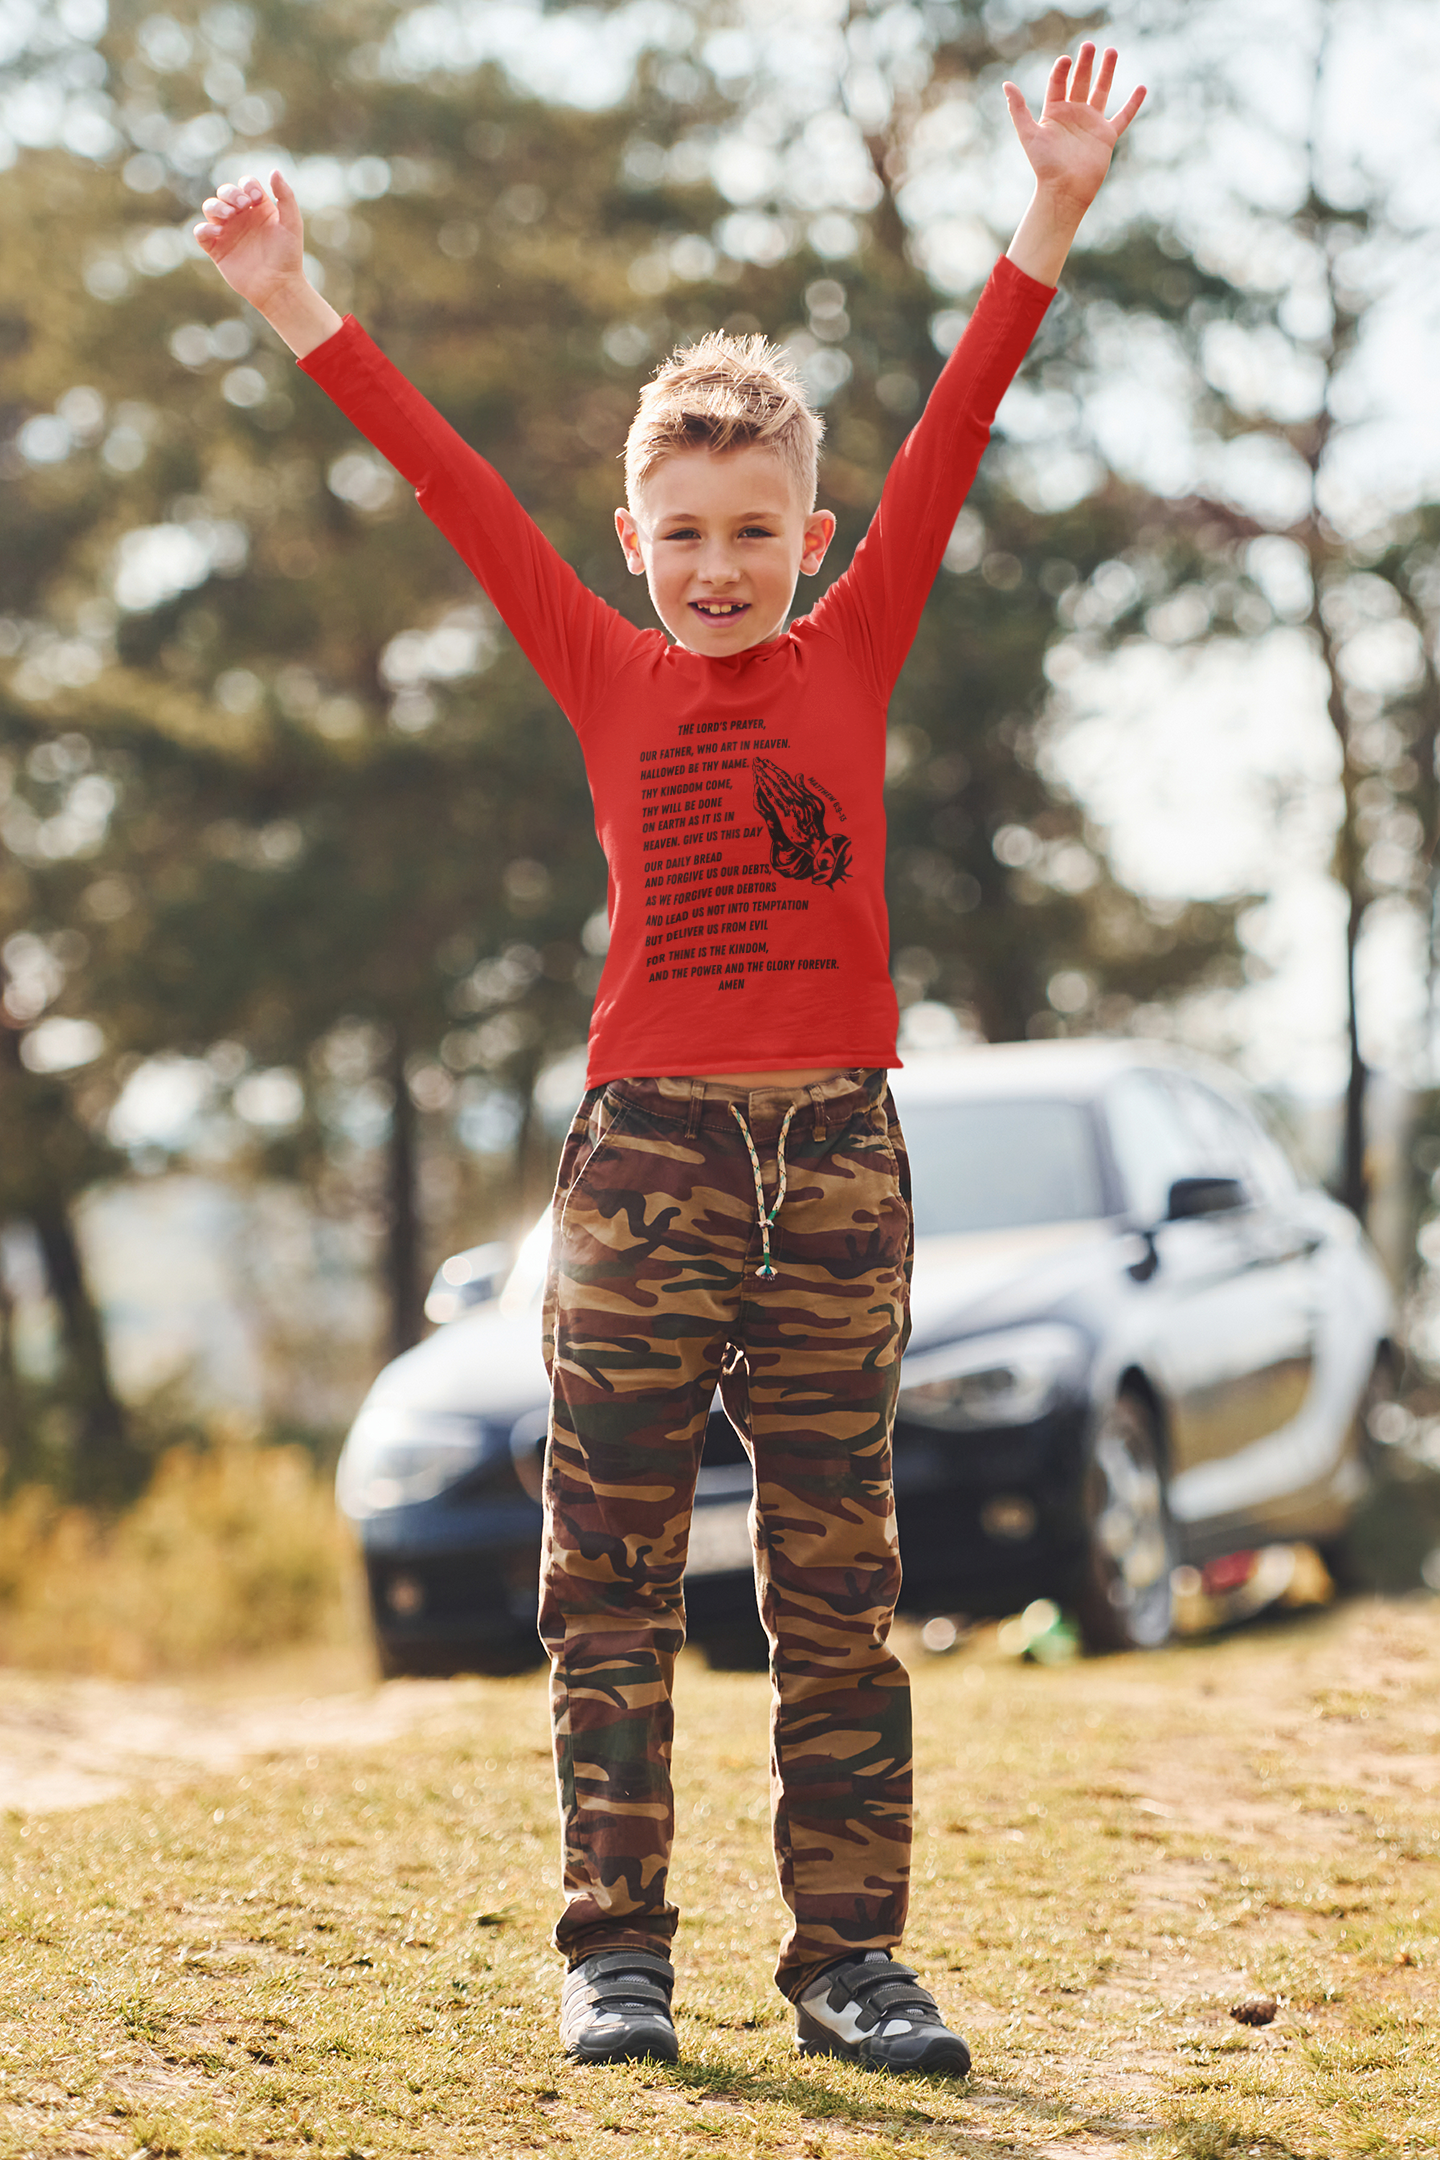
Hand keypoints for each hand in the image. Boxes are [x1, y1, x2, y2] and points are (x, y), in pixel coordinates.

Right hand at [194, 169, 305, 311]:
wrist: (279, 286)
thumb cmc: (288, 256)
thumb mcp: (292, 223)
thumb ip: (286, 196)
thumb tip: (274, 170)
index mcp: (259, 208)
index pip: (246, 184)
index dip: (247, 185)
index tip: (255, 199)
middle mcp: (241, 217)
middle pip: (225, 192)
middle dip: (230, 194)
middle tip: (242, 207)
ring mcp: (228, 232)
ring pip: (210, 207)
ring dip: (216, 207)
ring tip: (229, 216)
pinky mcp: (217, 249)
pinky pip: (201, 233)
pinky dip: (205, 230)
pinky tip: (218, 233)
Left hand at [1004, 44, 1144, 214]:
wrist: (1064, 191)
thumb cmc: (1045, 166)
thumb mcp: (1029, 134)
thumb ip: (1019, 109)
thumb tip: (1007, 84)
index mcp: (1054, 112)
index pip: (1058, 83)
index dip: (1061, 70)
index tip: (1065, 60)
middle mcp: (1073, 114)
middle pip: (1081, 81)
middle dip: (1085, 63)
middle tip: (1090, 45)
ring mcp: (1091, 123)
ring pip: (1101, 91)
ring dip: (1106, 72)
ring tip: (1111, 51)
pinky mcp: (1106, 136)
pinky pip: (1123, 117)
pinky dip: (1133, 104)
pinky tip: (1142, 88)